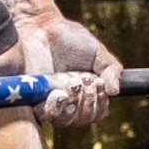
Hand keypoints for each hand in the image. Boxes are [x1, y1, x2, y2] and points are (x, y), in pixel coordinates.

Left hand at [15, 4, 120, 127]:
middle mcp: (68, 100)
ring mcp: (50, 101)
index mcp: (85, 92)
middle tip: (84, 80)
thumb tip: (115, 91)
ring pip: (66, 120)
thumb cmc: (69, 38)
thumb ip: (111, 69)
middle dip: (88, 102)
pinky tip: (59, 93)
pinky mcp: (33, 99)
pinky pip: (46, 114)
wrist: (42, 28)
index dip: (101, 104)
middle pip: (83, 119)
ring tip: (72, 84)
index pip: (97, 112)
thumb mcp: (97, 52)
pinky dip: (56, 108)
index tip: (100, 84)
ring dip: (74, 105)